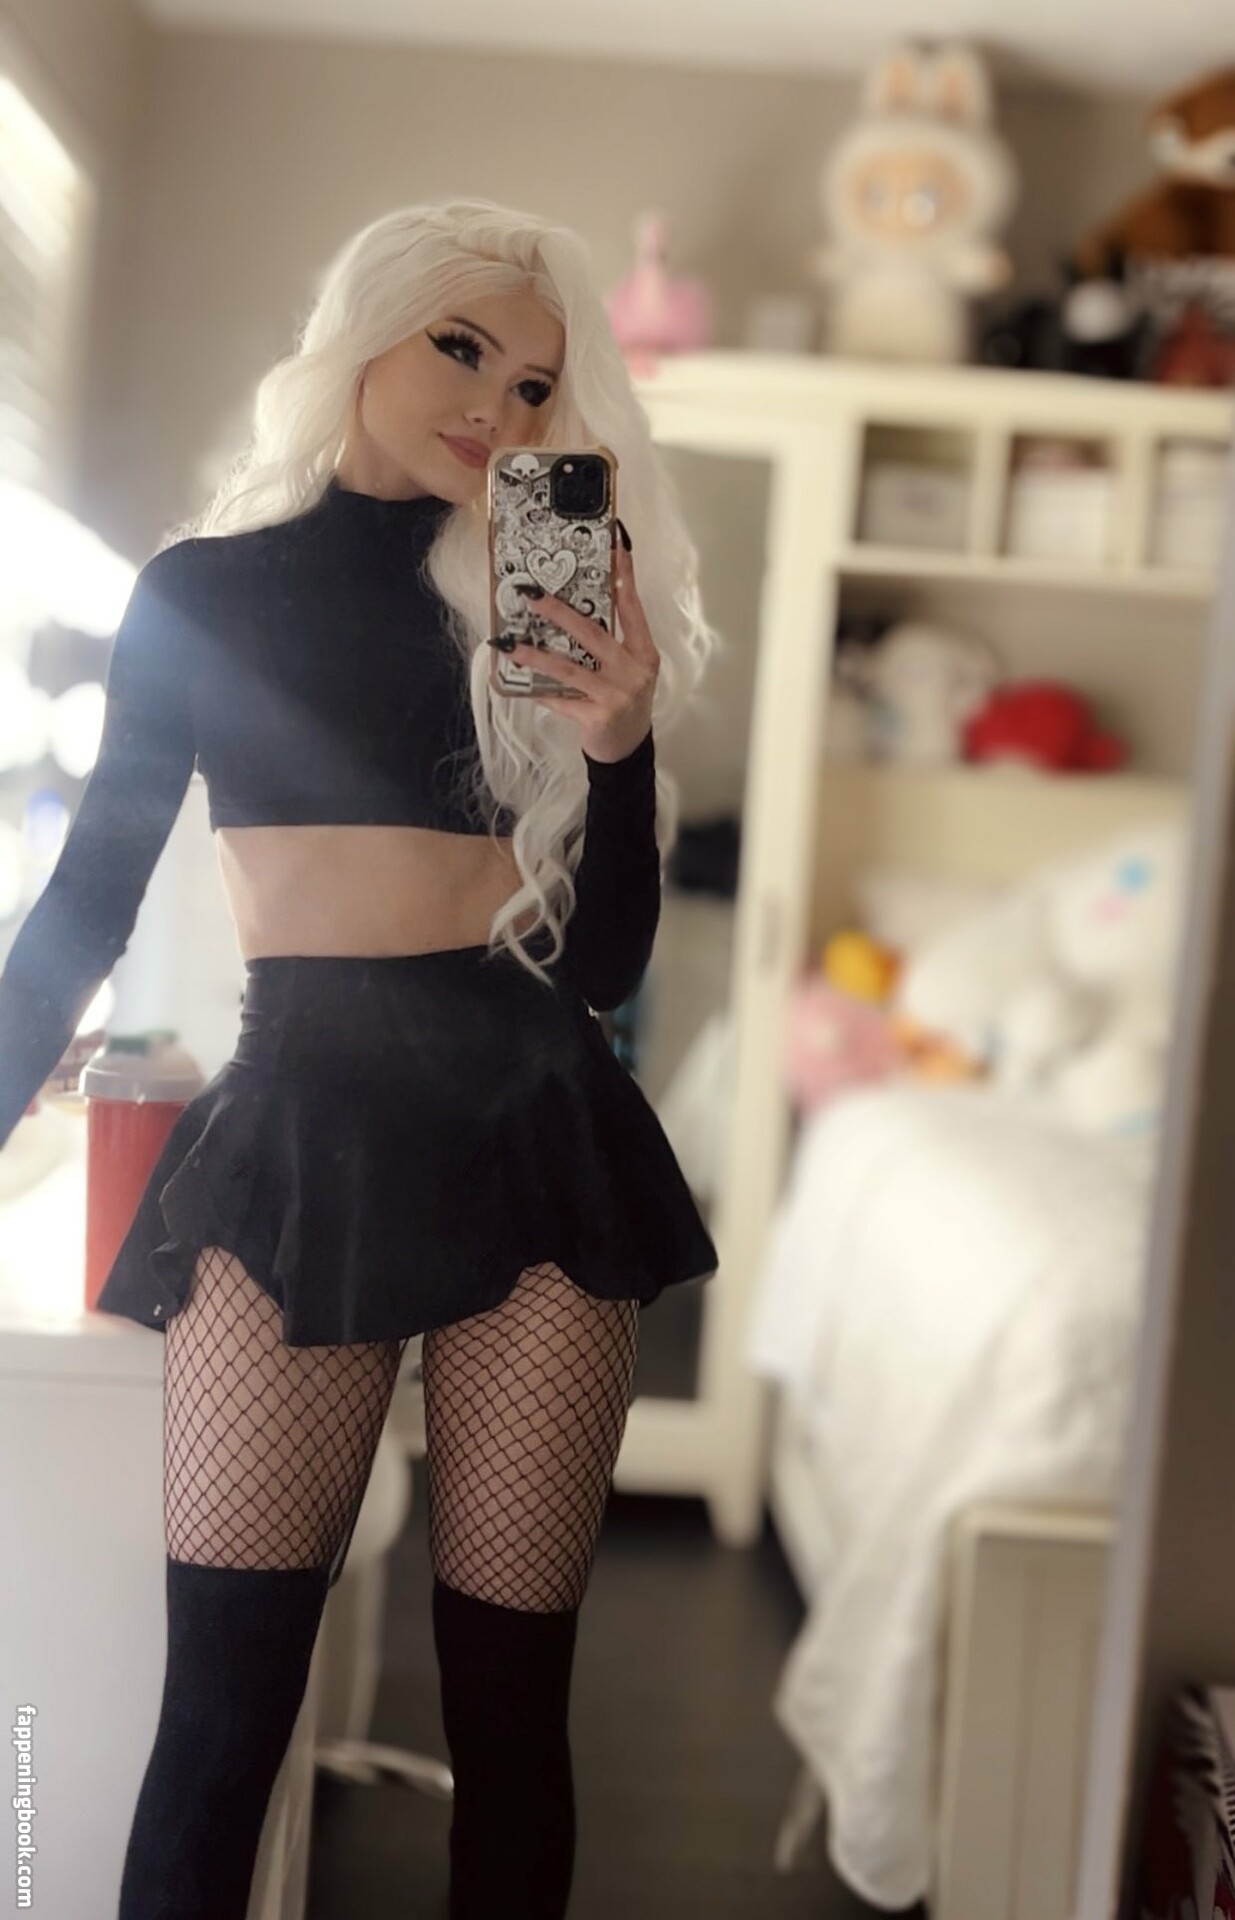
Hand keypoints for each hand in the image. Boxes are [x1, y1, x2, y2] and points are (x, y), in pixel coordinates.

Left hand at [502, 533, 658, 763]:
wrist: (628, 750)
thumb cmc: (623, 702)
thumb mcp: (627, 670)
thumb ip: (611, 643)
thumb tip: (572, 611)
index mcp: (643, 653)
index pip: (632, 608)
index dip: (624, 577)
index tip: (615, 548)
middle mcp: (633, 671)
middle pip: (592, 633)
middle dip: (558, 611)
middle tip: (530, 595)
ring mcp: (617, 695)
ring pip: (569, 668)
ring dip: (536, 655)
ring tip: (510, 644)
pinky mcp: (598, 716)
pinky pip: (561, 699)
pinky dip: (540, 691)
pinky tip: (519, 684)